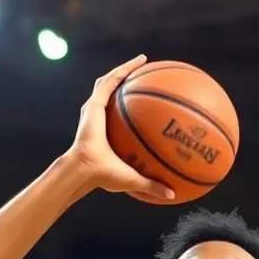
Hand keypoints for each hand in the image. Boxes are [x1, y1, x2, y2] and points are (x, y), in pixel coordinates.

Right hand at [65, 56, 174, 200]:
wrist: (86, 169)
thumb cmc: (106, 176)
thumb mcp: (134, 180)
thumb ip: (152, 185)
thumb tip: (173, 196)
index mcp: (106, 133)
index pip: (119, 117)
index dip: (131, 109)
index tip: (146, 105)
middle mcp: (100, 118)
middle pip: (114, 94)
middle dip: (128, 84)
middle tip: (145, 77)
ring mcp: (95, 109)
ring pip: (111, 82)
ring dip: (125, 71)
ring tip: (141, 62)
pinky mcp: (93, 104)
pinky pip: (111, 81)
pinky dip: (124, 70)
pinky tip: (139, 61)